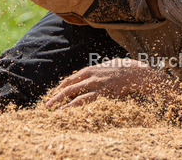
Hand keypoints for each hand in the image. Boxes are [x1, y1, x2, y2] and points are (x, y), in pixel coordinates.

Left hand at [44, 59, 158, 109]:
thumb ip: (93, 74)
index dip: (61, 87)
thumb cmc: (118, 70)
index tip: (54, 93)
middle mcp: (90, 77)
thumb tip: (84, 80)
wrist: (133, 71)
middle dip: (57, 97)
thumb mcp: (102, 68)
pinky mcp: (103, 94)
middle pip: (69, 88)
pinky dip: (78, 107)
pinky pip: (88, 102)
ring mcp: (96, 86)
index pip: (70, 79)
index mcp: (89, 70)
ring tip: (55, 112)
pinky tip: (73, 112)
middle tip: (47, 104)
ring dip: (64, 105)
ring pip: (76, 96)